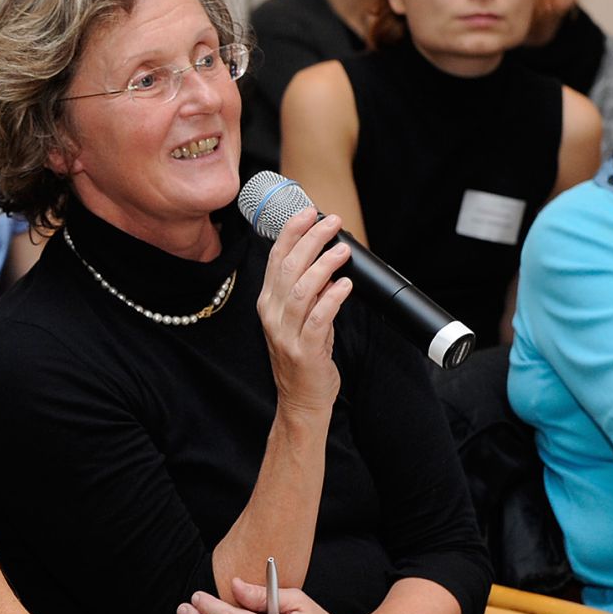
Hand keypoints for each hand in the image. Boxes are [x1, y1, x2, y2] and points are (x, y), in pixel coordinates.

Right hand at [256, 207, 353, 417]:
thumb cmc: (304, 358)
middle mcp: (272, 315)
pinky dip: (331, 298)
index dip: (291, 233)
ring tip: (341, 250)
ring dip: (322, 266)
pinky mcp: (304, 350)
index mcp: (268, 303)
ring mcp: (285, 334)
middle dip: (310, 240)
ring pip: (300, 290)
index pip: (275, 259)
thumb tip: (326, 259)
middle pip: (287, 268)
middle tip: (331, 223)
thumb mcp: (300, 318)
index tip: (308, 212)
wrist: (301, 401)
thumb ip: (309, 291)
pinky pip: (317, 319)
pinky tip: (344, 284)